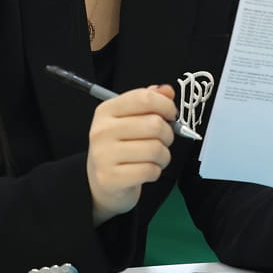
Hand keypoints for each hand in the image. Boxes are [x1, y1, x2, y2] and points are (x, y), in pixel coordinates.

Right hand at [86, 85, 177, 224]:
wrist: (101, 182)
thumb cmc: (121, 147)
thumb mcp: (130, 119)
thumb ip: (149, 101)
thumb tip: (167, 90)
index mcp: (106, 111)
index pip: (144, 98)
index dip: (166, 105)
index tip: (170, 114)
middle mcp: (102, 131)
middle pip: (154, 124)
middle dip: (168, 134)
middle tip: (162, 141)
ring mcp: (104, 155)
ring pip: (156, 149)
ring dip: (164, 155)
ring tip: (155, 157)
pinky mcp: (110, 178)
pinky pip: (150, 170)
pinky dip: (156, 171)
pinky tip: (147, 170)